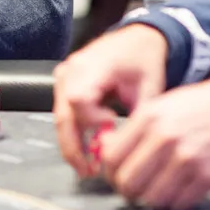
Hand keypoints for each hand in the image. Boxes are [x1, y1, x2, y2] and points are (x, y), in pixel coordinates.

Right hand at [54, 24, 168, 177]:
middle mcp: (71, 71)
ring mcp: (64, 77)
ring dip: (71, 144)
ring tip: (87, 167)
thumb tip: (128, 149)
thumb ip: (137, 118)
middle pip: (62, 115)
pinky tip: (85, 151)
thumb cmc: (144, 60)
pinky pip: (63, 113)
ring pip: (60, 118)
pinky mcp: (65, 84)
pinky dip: (73, 133)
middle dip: (74, 146)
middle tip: (89, 170)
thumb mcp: (149, 87)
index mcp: (92, 65)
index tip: (111, 128)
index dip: (92, 121)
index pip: (78, 100)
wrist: (137, 39)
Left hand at [103, 65, 209, 209]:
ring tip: (158, 190)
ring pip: (151, 198)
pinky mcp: (209, 176)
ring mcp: (187, 159)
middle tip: (134, 188)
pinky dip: (176, 202)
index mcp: (150, 116)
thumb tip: (107, 149)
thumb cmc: (209, 104)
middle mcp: (165, 138)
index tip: (116, 174)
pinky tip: (181, 190)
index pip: (111, 156)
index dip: (110, 171)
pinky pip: (179, 203)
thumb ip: (138, 126)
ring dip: (151, 199)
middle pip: (127, 182)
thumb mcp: (167, 103)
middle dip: (127, 190)